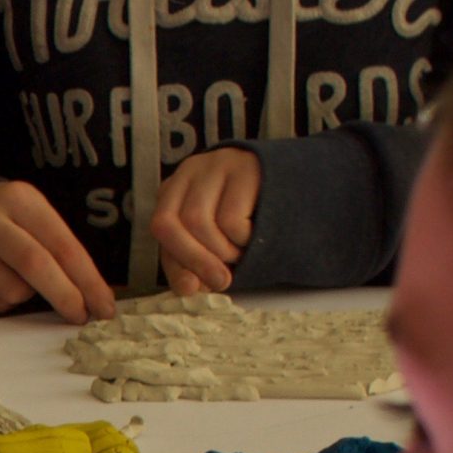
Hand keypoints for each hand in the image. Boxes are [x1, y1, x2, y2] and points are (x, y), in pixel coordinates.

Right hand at [0, 182, 116, 324]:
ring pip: (12, 292)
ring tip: (16, 277)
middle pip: (35, 266)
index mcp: (18, 198)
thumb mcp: (33, 216)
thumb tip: (93, 297)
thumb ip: (60, 249)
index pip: (62, 245)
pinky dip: (3, 301)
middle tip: (82, 316)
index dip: (87, 280)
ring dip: (26, 296)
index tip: (104, 306)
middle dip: (65, 296)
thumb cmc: (6, 221)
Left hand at [150, 148, 262, 295]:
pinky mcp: (246, 168)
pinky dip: (242, 240)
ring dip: (222, 251)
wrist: (291, 187)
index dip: (176, 261)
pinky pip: (231, 220)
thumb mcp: (210, 243)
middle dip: (195, 260)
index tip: (193, 287)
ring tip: (240, 252)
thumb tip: (188, 288)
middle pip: (175, 223)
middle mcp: (191, 171)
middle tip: (220, 281)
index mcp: (174, 189)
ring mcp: (218, 165)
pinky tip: (254, 236)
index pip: (161, 225)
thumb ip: (191, 264)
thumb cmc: (242, 221)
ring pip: (201, 223)